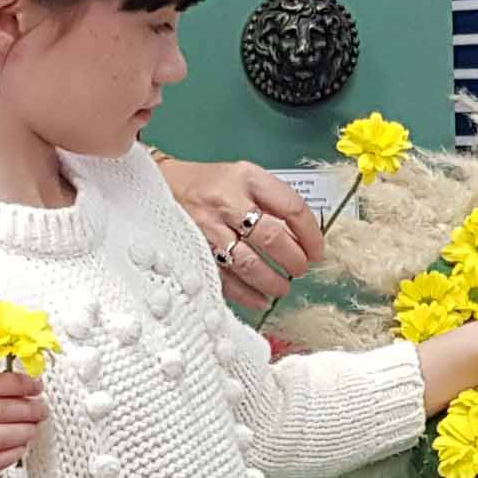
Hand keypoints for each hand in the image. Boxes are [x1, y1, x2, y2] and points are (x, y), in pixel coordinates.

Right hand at [158, 156, 325, 309]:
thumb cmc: (209, 185)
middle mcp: (227, 201)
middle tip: (299, 269)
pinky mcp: (193, 251)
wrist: (161, 185)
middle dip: (293, 260)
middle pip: (272, 237)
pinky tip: (259, 299)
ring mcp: (208, 228)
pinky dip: (247, 295)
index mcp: (246, 178)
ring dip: (272, 282)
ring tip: (281, 288)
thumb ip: (271, 203)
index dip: (311, 235)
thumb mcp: (241, 178)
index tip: (317, 251)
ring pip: (249, 263)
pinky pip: (225, 279)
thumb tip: (303, 241)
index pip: (291, 207)